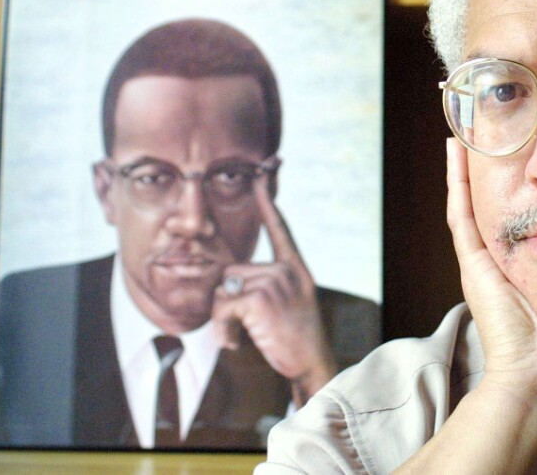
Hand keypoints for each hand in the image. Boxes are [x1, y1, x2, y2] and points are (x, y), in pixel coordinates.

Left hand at [211, 176, 336, 407]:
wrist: (313, 364)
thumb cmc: (296, 339)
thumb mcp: (289, 303)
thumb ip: (268, 285)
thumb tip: (229, 283)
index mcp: (295, 268)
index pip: (279, 228)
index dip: (267, 201)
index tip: (262, 172)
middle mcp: (287, 270)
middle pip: (232, 271)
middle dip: (227, 302)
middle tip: (240, 328)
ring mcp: (275, 282)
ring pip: (224, 290)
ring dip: (223, 320)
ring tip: (240, 337)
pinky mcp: (260, 298)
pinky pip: (223, 307)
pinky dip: (222, 330)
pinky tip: (236, 344)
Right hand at [446, 138, 536, 416]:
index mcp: (525, 284)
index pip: (522, 232)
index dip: (521, 201)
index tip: (528, 173)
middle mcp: (500, 271)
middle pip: (494, 211)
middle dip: (493, 177)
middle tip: (491, 140)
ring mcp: (483, 266)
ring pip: (472, 205)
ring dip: (468, 170)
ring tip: (467, 135)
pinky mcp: (474, 264)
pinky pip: (462, 212)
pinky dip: (456, 179)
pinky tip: (456, 148)